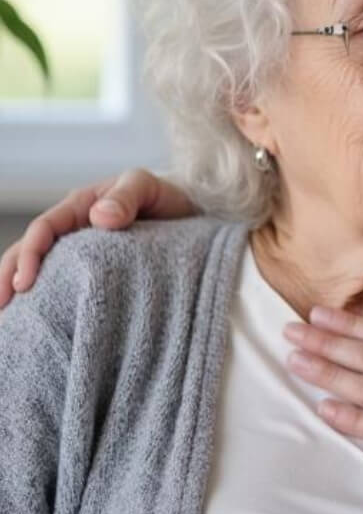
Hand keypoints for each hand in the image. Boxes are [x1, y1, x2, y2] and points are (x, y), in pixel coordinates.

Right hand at [0, 169, 195, 306]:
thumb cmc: (167, 198)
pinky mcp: (92, 274)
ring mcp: (80, 254)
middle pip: (28, 252)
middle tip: (0, 309)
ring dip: (18, 292)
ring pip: (40, 272)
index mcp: (80, 206)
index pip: (43, 229)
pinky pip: (63, 286)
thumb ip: (127, 196)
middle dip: (7, 278)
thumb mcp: (150, 188)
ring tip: (7, 323)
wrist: (193, 215)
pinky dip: (45, 302)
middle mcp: (73, 230)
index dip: (30, 254)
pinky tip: (36, 325)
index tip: (25, 284)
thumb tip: (99, 217)